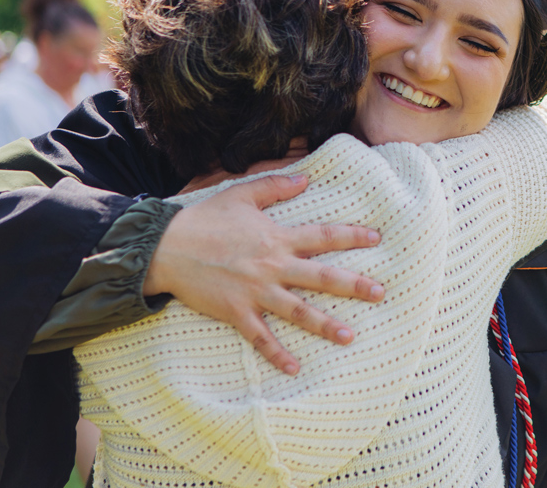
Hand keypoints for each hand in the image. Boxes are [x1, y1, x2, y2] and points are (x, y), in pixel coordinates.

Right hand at [144, 174, 384, 375]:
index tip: (376, 239)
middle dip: (354, 285)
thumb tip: (306, 177)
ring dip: (325, 325)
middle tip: (380, 293)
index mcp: (276, 238)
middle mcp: (272, 266)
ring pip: (298, 311)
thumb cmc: (204, 219)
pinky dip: (277, 354)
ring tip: (349, 336)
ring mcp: (256, 292)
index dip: (351, 236)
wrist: (166, 247)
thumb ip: (276, 186)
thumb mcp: (241, 194)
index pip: (322, 237)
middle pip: (321, 277)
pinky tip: (294, 368)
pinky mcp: (236, 312)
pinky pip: (261, 337)